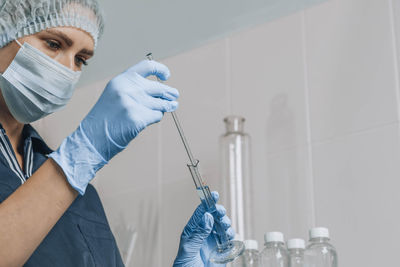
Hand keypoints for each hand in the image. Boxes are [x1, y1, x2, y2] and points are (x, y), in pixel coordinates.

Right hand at [49, 60, 178, 194]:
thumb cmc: (106, 119)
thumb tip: (164, 91)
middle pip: (158, 87)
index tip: (166, 76)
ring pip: (160, 103)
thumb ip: (135, 89)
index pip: (146, 66)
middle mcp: (127, 88)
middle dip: (169, 92)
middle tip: (175, 96)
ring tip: (170, 107)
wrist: (92, 138)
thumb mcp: (116, 96)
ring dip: (166, 106)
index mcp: (120, 80)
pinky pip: (157, 115)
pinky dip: (156, 118)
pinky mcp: (137, 118)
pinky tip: (149, 120)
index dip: (160, 69)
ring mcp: (132, 103)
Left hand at [173, 192, 234, 266]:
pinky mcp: (221, 250)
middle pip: (214, 217)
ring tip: (225, 227)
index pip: (200, 213)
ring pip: (222, 226)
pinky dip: (231, 236)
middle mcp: (203, 234)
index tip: (213, 195)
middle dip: (219, 212)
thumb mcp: (188, 249)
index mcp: (193, 231)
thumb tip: (206, 216)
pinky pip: (229, 239)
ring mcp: (212, 241)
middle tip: (221, 212)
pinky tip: (229, 236)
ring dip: (226, 223)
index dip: (207, 203)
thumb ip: (198, 233)